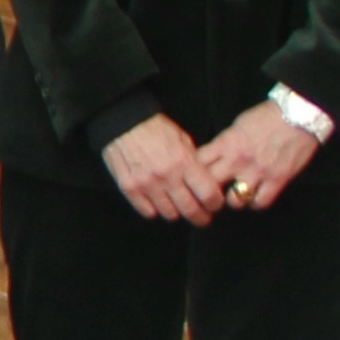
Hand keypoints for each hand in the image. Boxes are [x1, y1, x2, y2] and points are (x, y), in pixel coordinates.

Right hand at [102, 113, 218, 224]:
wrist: (123, 122)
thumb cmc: (155, 129)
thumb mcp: (183, 139)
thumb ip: (194, 163)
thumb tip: (205, 183)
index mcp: (184, 161)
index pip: (208, 193)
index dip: (215, 203)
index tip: (214, 204)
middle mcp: (166, 175)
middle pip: (190, 209)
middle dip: (201, 217)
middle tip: (202, 217)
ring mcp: (146, 183)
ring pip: (169, 214)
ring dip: (177, 212)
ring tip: (178, 206)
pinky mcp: (129, 187)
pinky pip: (148, 211)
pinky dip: (155, 210)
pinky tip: (158, 201)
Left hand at [189, 103, 325, 213]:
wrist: (299, 114)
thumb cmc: (268, 116)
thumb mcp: (237, 125)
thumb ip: (224, 143)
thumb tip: (213, 157)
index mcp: (226, 143)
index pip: (198, 163)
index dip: (193, 172)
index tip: (196, 177)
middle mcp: (238, 160)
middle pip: (210, 185)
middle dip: (207, 191)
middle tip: (211, 193)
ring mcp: (258, 172)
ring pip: (234, 200)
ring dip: (234, 200)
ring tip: (236, 195)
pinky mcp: (278, 179)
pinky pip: (260, 202)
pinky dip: (256, 203)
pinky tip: (256, 196)